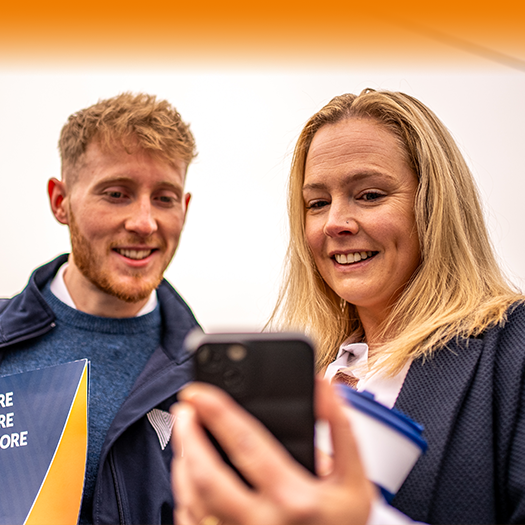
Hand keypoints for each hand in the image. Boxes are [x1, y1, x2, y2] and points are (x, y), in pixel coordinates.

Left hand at [171, 377, 374, 524]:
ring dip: (182, 462)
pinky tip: (188, 475)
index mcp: (294, 497)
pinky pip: (192, 522)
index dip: (218, 412)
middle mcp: (262, 523)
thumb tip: (322, 387)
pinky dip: (184, 495)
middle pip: (207, 475)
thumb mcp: (354, 480)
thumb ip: (340, 429)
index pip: (246, 445)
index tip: (200, 393)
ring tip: (185, 435)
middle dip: (187, 435)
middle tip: (184, 410)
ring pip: (193, 500)